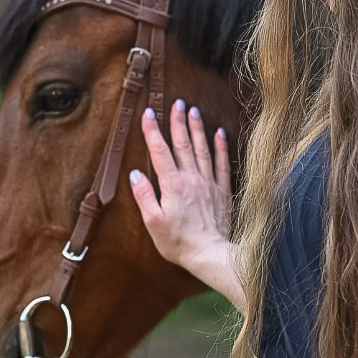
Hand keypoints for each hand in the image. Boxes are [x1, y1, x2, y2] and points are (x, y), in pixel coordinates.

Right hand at [129, 99, 235, 288]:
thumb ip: (144, 196)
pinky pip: (221, 164)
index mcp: (172, 185)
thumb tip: (135, 173)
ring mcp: (209, 183)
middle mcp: (191, 179)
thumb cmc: (179, 243)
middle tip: (176, 102)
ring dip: (197, 128)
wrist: (212, 255)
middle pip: (183, 144)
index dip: (152, 131)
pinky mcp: (222, 191)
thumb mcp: (153, 223)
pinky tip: (219, 133)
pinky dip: (220, 147)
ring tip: (193, 110)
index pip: (160, 151)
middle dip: (177, 121)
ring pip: (202, 149)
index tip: (148, 113)